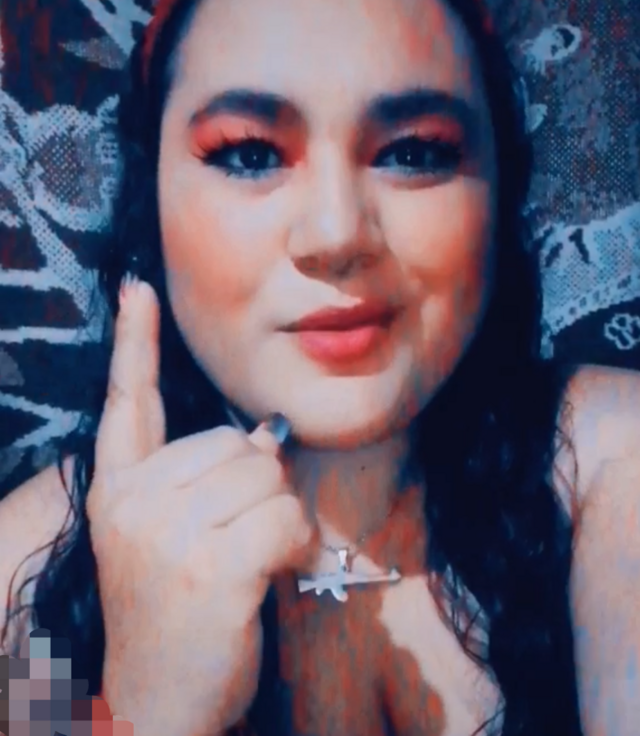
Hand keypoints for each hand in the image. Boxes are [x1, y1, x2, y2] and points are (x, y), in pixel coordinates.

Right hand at [87, 278, 311, 735]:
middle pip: (234, 442)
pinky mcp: (209, 569)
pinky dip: (294, 546)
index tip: (138, 288)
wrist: (155, 705)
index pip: (127, 402)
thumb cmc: (176, 613)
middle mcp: (133, 504)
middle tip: (233, 540)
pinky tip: (268, 577)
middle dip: (255, 484)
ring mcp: (167, 536)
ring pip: (266, 477)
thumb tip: (266, 434)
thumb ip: (204, 479)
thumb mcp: (171, 537)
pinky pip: (285, 518)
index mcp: (118, 490)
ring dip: (278, 519)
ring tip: (246, 562)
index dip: (133, 342)